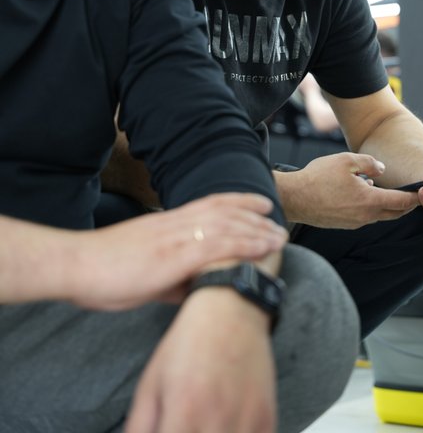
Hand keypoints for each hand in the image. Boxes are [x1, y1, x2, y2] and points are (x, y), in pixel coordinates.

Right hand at [69, 193, 286, 309]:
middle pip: (223, 210)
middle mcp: (175, 224)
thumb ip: (171, 278)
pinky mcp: (174, 255)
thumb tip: (191, 288)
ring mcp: (177, 237)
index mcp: (167, 223)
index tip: (258, 203)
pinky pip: (217, 245)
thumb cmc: (104, 270)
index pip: (209, 204)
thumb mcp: (144, 273)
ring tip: (278, 235)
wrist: (78, 265)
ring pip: (226, 225)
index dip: (237, 201)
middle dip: (252, 213)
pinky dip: (244, 243)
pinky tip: (261, 247)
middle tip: (277, 217)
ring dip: (256, 229)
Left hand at [126, 288, 275, 432]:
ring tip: (199, 426)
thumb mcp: (150, 382)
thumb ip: (138, 427)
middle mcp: (218, 420)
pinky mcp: (266, 421)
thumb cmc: (189, 342)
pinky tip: (222, 428)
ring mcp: (247, 423)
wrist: (232, 308)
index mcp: (185, 411)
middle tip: (180, 427)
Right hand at [276, 152, 419, 227]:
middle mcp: (366, 216)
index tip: (422, 192)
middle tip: (413, 196)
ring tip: (387, 192)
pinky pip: (365, 217)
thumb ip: (368, 163)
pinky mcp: (344, 225)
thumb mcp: (346, 160)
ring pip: (379, 216)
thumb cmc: (318, 178)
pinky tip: (364, 195)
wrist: (294, 198)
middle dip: (406, 205)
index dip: (414, 197)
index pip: (401, 202)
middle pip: (394, 214)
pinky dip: (371, 208)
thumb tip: (381, 169)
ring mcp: (355, 223)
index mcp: (370, 201)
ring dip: (386, 206)